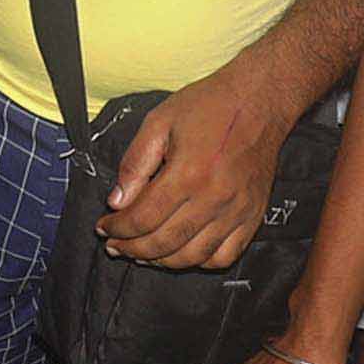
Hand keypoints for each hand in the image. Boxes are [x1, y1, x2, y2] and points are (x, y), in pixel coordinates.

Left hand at [102, 63, 297, 271]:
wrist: (259, 101)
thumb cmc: (209, 106)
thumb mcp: (159, 122)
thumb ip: (134, 164)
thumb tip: (117, 202)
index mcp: (188, 173)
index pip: (143, 218)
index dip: (118, 229)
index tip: (104, 228)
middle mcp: (214, 197)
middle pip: (164, 242)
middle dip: (132, 249)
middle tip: (116, 245)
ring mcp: (237, 211)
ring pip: (192, 256)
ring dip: (161, 260)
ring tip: (142, 252)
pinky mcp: (253, 216)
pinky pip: (224, 256)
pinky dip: (199, 261)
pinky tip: (182, 251)